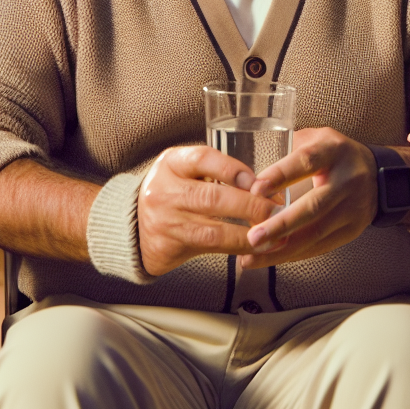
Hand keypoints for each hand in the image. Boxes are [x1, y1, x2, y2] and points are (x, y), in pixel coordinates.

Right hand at [137, 145, 282, 276]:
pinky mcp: (169, 248)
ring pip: (213, 230)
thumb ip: (216, 169)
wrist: (131, 227)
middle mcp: (165, 191)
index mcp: (172, 163)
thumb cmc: (173, 190)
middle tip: (278, 209)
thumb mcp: (185, 169)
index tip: (258, 181)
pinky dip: (237, 248)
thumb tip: (264, 182)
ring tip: (274, 234)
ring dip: (249, 233)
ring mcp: (165, 221)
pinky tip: (257, 248)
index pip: (202, 159)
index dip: (232, 169)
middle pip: (212, 197)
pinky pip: (210, 249)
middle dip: (250, 205)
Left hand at [238, 128, 377, 269]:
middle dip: (282, 224)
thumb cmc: (334, 155)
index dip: (282, 174)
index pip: (307, 161)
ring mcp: (353, 207)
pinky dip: (293, 254)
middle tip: (253, 237)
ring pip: (316, 232)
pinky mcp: (352, 230)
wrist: (378, 175)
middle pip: (314, 205)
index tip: (256, 188)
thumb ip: (288, 148)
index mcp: (334, 151)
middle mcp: (347, 179)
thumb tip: (251, 170)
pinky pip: (320, 246)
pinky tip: (270, 259)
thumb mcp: (317, 139)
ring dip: (282, 248)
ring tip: (252, 255)